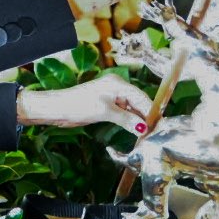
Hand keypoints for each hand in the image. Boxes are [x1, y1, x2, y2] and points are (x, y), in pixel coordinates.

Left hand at [16, 76, 152, 132]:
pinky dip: (129, 120)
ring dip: (137, 119)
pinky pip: (123, 111)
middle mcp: (117, 87)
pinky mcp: (106, 104)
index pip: (141, 97)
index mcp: (118, 84)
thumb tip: (143, 128)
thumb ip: (126, 119)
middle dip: (145, 116)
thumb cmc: (80, 105)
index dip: (150, 111)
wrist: (59, 108)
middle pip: (138, 102)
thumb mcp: (106, 112)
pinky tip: (134, 130)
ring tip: (146, 134)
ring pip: (131, 107)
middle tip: (154, 132)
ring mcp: (111, 96)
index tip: (159, 125)